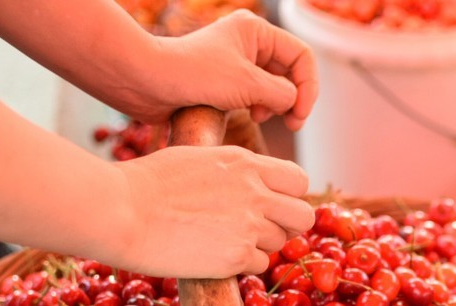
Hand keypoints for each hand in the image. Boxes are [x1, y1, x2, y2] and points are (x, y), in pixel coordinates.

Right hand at [111, 145, 313, 278]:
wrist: (121, 211)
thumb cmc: (146, 184)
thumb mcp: (197, 158)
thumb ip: (231, 170)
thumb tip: (250, 179)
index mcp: (245, 163)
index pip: (299, 180)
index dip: (290, 196)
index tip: (272, 204)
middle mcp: (254, 193)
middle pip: (304, 216)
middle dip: (289, 226)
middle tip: (263, 230)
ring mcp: (248, 226)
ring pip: (279, 243)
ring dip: (259, 246)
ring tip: (224, 240)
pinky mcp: (235, 257)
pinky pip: (258, 265)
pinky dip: (241, 265)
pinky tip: (214, 255)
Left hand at [139, 11, 318, 129]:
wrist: (146, 82)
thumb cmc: (194, 75)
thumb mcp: (247, 84)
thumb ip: (282, 94)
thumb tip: (294, 103)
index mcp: (256, 31)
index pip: (301, 57)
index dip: (308, 87)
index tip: (299, 115)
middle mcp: (248, 43)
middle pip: (289, 72)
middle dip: (292, 98)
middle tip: (290, 124)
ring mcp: (235, 63)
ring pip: (273, 86)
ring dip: (274, 105)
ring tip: (260, 117)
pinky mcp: (223, 83)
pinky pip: (254, 96)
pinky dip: (258, 108)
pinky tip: (248, 117)